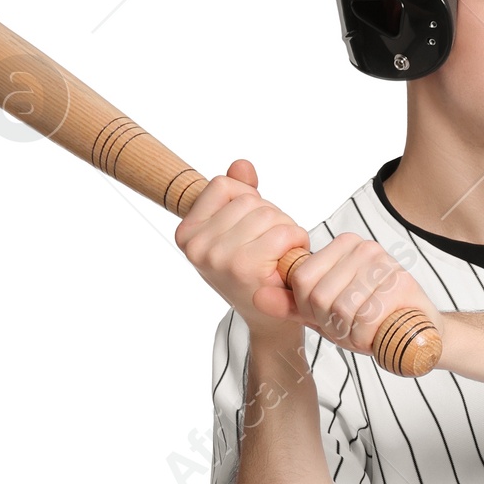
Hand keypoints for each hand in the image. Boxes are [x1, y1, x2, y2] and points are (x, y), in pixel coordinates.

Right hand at [175, 158, 309, 332]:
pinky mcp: (244, 268)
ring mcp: (218, 257)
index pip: (222, 185)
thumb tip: (242, 166)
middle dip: (271, 217)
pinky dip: (296, 241)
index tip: (251, 228)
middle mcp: (196, 246)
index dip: (248, 199)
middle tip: (272, 247)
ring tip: (280, 254)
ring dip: (286, 230)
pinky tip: (288, 260)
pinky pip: (282, 232)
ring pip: (267, 214)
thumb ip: (239, 194)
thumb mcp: (237, 230)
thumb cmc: (254, 273)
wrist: (269, 318)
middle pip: (249, 200)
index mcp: (187, 233)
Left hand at [283, 230, 437, 358]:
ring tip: (363, 330)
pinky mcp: (400, 284)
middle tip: (349, 328)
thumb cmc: (369, 320)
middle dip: (330, 323)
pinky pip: (364, 320)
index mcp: (343, 246)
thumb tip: (257, 295)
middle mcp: (363, 248)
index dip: (308, 309)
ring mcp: (383, 263)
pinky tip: (377, 335)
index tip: (329, 317)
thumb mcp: (323, 313)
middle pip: (319, 295)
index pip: (302, 279)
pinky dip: (365, 338)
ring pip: (340, 308)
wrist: (417, 333)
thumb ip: (291, 304)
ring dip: (348, 332)